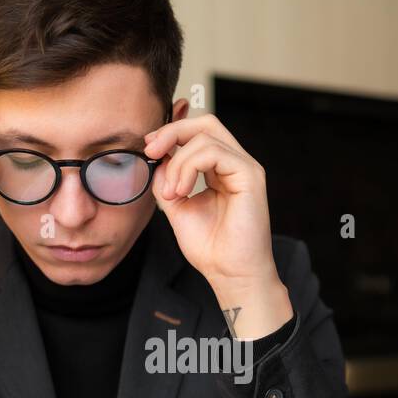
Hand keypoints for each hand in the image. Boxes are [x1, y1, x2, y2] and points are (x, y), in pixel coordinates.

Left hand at [146, 115, 291, 339]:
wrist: (230, 274)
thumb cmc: (211, 248)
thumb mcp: (177, 208)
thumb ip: (166, 181)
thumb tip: (155, 159)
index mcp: (221, 170)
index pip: (197, 133)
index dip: (170, 133)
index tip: (147, 148)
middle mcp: (235, 164)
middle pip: (205, 122)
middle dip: (171, 131)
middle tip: (150, 150)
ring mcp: (245, 167)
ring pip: (206, 135)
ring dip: (177, 161)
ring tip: (171, 192)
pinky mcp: (250, 175)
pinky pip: (214, 152)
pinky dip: (189, 166)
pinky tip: (181, 191)